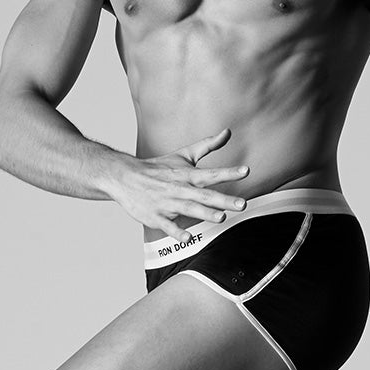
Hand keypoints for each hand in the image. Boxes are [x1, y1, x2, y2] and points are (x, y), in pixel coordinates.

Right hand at [109, 129, 249, 235]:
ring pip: (188, 209)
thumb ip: (208, 145)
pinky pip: (167, 225)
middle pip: (204, 194)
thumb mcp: (183, 155)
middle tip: (242, 204)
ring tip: (221, 218)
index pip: (211, 173)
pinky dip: (176, 231)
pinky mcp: (155, 217)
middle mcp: (179, 188)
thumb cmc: (158, 168)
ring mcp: (167, 203)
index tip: (246, 171)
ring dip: (204, 213)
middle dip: (224, 200)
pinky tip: (188, 237)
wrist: (124, 177)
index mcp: (186, 174)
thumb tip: (228, 132)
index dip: (229, 172)